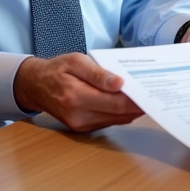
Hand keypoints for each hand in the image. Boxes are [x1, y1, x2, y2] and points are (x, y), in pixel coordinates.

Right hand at [13, 53, 143, 131]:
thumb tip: (119, 83)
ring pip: (116, 120)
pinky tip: (127, 102)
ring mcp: (80, 125)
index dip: (136, 100)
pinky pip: (108, 121)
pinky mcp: (82, 128)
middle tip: (154, 93)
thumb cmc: (56, 70)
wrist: (35, 86)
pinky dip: (120, 113)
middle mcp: (79, 116)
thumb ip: (97, 73)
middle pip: (119, 114)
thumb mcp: (75, 62)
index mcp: (76, 97)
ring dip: (131, 110)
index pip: (116, 103)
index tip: (151, 92)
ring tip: (144, 96)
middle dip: (138, 105)